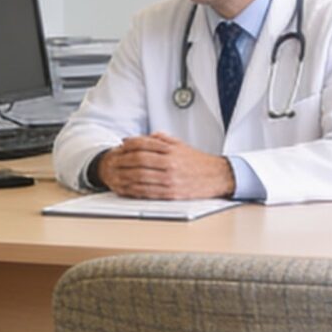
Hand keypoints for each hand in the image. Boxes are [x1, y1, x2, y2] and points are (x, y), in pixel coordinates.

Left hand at [96, 134, 235, 199]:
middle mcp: (170, 164)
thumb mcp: (180, 145)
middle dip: (123, 160)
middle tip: (115, 160)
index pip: (143, 144)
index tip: (121, 145)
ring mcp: (170, 180)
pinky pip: (148, 192)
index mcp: (171, 151)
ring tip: (117, 175)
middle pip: (138, 160)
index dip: (129, 144)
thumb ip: (160, 139)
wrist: (217, 177)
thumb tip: (140, 137)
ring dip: (125, 176)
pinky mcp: (171, 194)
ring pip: (140, 177)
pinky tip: (127, 188)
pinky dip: (134, 190)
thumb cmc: (197, 162)